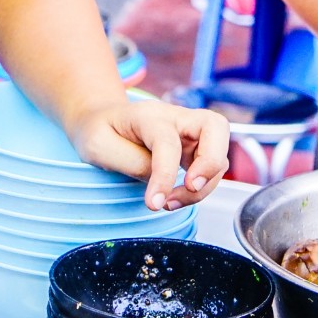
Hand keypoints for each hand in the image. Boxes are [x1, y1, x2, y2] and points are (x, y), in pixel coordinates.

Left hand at [62, 96, 231, 209]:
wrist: (100, 122)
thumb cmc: (98, 131)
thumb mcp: (99, 147)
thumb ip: (132, 163)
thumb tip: (161, 181)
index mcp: (148, 114)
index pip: (167, 142)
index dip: (165, 175)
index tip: (154, 204)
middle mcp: (176, 117)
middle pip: (216, 126)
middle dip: (211, 162)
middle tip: (190, 187)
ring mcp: (188, 132)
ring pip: (219, 153)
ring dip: (205, 185)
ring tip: (170, 202)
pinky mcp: (194, 149)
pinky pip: (212, 168)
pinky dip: (201, 188)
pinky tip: (174, 198)